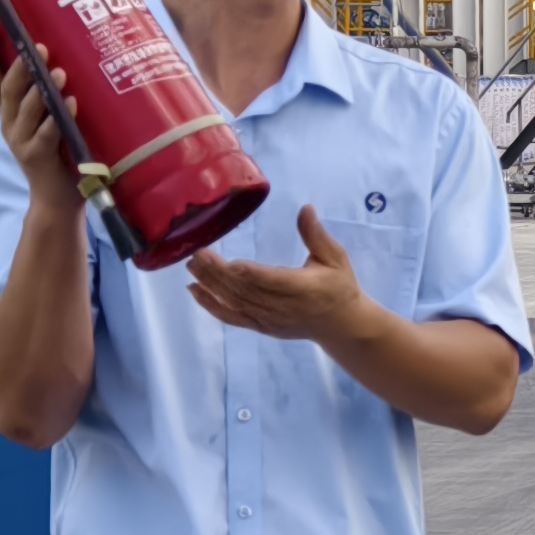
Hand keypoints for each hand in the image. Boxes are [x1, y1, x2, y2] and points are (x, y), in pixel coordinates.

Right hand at [0, 20, 81, 208]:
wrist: (56, 198)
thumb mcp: (45, 117)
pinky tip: (70, 103)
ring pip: (26, 110)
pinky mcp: (37, 157)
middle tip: (38, 47)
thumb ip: (46, 91)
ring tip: (58, 72)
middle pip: (8, 89)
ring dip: (42, 89)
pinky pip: (47, 134)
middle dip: (21, 66)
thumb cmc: (56, 151)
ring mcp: (20, 140)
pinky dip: (58, 117)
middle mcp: (9, 122)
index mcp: (9, 110)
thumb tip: (59, 53)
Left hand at [185, 204, 373, 347]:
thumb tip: (305, 208)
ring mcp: (268, 319)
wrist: (342, 326)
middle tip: (196, 254)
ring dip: (210, 285)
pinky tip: (195, 291)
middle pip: (243, 291)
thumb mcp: (335, 258)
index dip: (243, 271)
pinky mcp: (260, 327)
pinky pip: (232, 317)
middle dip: (217, 273)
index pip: (267, 280)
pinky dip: (211, 305)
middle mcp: (282, 307)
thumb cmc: (339, 287)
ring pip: (234, 303)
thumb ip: (316, 235)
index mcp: (302, 288)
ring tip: (192, 266)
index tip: (221, 256)